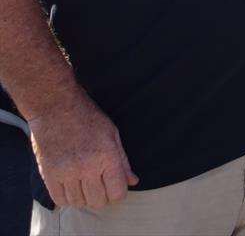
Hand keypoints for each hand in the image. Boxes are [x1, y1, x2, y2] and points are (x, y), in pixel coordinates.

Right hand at [28, 88, 137, 209]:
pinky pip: (60, 200)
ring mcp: (67, 172)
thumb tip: (132, 181)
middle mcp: (87, 166)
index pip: (117, 193)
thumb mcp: (111, 133)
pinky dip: (67, 196)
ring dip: (83, 196)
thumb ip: (122, 160)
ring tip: (83, 180)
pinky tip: (70, 183)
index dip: (118, 193)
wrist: (55, 105)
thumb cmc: (86, 115)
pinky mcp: (49, 175)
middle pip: (98, 202)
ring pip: (79, 203)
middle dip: (102, 196)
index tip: (115, 186)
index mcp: (107, 155)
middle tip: (99, 183)